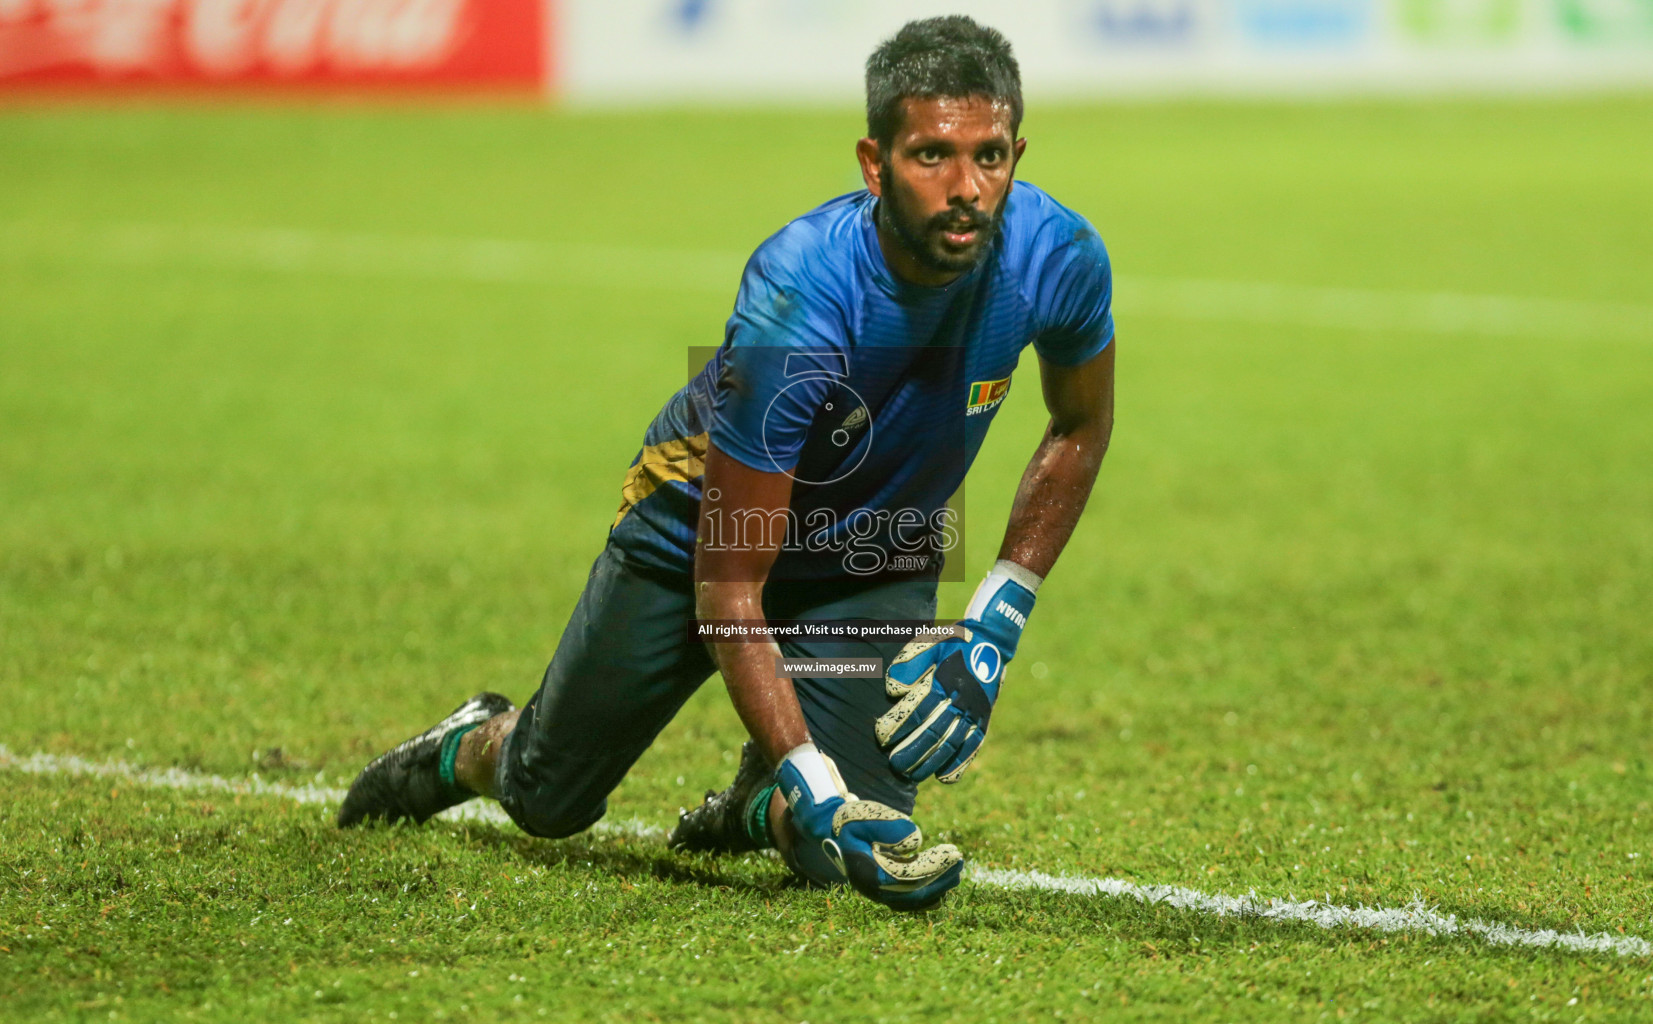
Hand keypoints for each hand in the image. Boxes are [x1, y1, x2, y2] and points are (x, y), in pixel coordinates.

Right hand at [777, 744, 962, 910]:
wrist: (831, 828)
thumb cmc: (850, 820)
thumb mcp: (866, 815)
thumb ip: (890, 827)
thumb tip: (915, 843)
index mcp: (866, 874)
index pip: (907, 880)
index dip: (933, 870)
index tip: (952, 854)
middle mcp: (872, 888)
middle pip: (912, 895)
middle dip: (940, 880)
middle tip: (960, 862)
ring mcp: (878, 890)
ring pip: (912, 900)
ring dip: (937, 887)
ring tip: (957, 871)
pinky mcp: (884, 886)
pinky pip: (909, 897)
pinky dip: (928, 892)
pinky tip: (945, 882)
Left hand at [875, 561, 1038, 782]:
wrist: (991, 641)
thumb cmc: (951, 642)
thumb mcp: (927, 643)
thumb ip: (908, 665)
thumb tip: (893, 690)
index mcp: (945, 681)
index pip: (919, 709)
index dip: (899, 725)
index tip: (881, 736)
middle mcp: (962, 700)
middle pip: (935, 732)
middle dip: (912, 751)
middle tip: (894, 764)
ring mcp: (975, 713)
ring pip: (953, 744)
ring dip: (931, 762)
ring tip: (912, 775)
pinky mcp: (984, 720)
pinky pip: (973, 747)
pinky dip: (959, 764)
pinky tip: (944, 778)